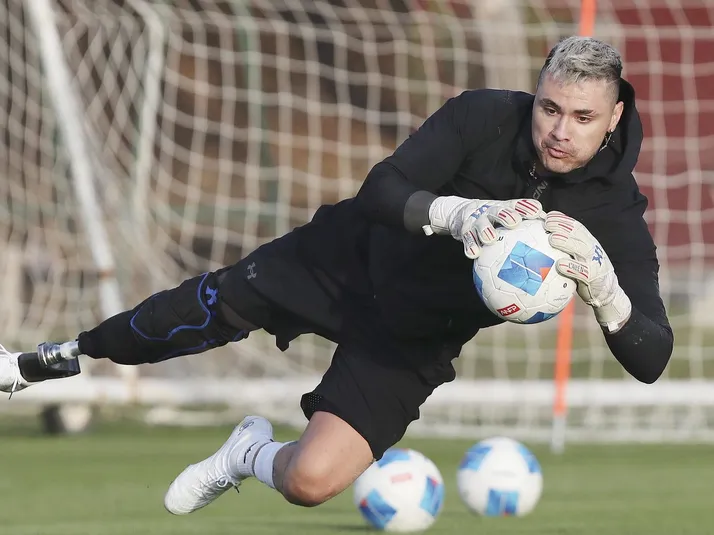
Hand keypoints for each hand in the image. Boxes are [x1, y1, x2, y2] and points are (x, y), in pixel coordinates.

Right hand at [424, 196, 542, 258]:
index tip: (536, 212)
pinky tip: (473, 254)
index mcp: (505, 208)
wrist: (464, 214)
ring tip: (490, 239)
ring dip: (485, 230)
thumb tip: (554, 235)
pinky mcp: (464, 230)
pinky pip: (467, 239)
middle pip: (498, 211)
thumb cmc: (495, 221)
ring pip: (481, 224)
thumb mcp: (509, 218)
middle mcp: (491, 211)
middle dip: (506, 215)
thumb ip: (529, 225)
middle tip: (514, 222)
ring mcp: (477, 220)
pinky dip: (470, 246)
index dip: (526, 207)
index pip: (517, 205)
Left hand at [544, 211, 631, 331]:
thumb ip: (565, 248)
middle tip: (547, 223)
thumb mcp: (577, 258)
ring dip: (567, 242)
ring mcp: (595, 263)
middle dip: (563, 225)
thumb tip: (542, 239)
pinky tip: (559, 264)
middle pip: (578, 233)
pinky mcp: (594, 278)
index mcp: (588, 243)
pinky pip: (583, 272)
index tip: (549, 215)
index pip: (576, 227)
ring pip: (581, 249)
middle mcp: (592, 250)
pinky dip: (571, 267)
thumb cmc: (585, 274)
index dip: (563, 219)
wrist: (606, 293)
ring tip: (552, 238)